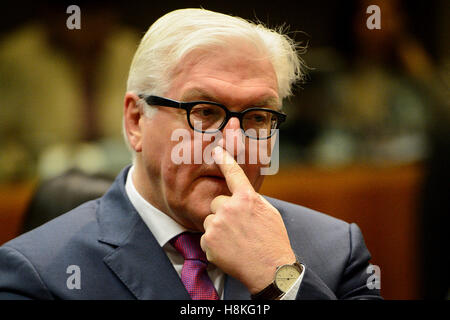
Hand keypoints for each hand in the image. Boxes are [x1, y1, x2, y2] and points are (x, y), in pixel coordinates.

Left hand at [200, 146, 295, 293]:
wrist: (270, 269)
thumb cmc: (273, 241)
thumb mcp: (269, 213)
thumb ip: (252, 201)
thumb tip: (242, 196)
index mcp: (247, 198)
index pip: (233, 173)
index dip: (224, 159)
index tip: (217, 150)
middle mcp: (230, 208)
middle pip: (216, 202)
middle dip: (223, 213)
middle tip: (237, 228)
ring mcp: (217, 225)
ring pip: (211, 221)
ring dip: (219, 229)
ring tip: (235, 242)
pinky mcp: (209, 241)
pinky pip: (206, 238)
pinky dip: (214, 245)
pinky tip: (229, 251)